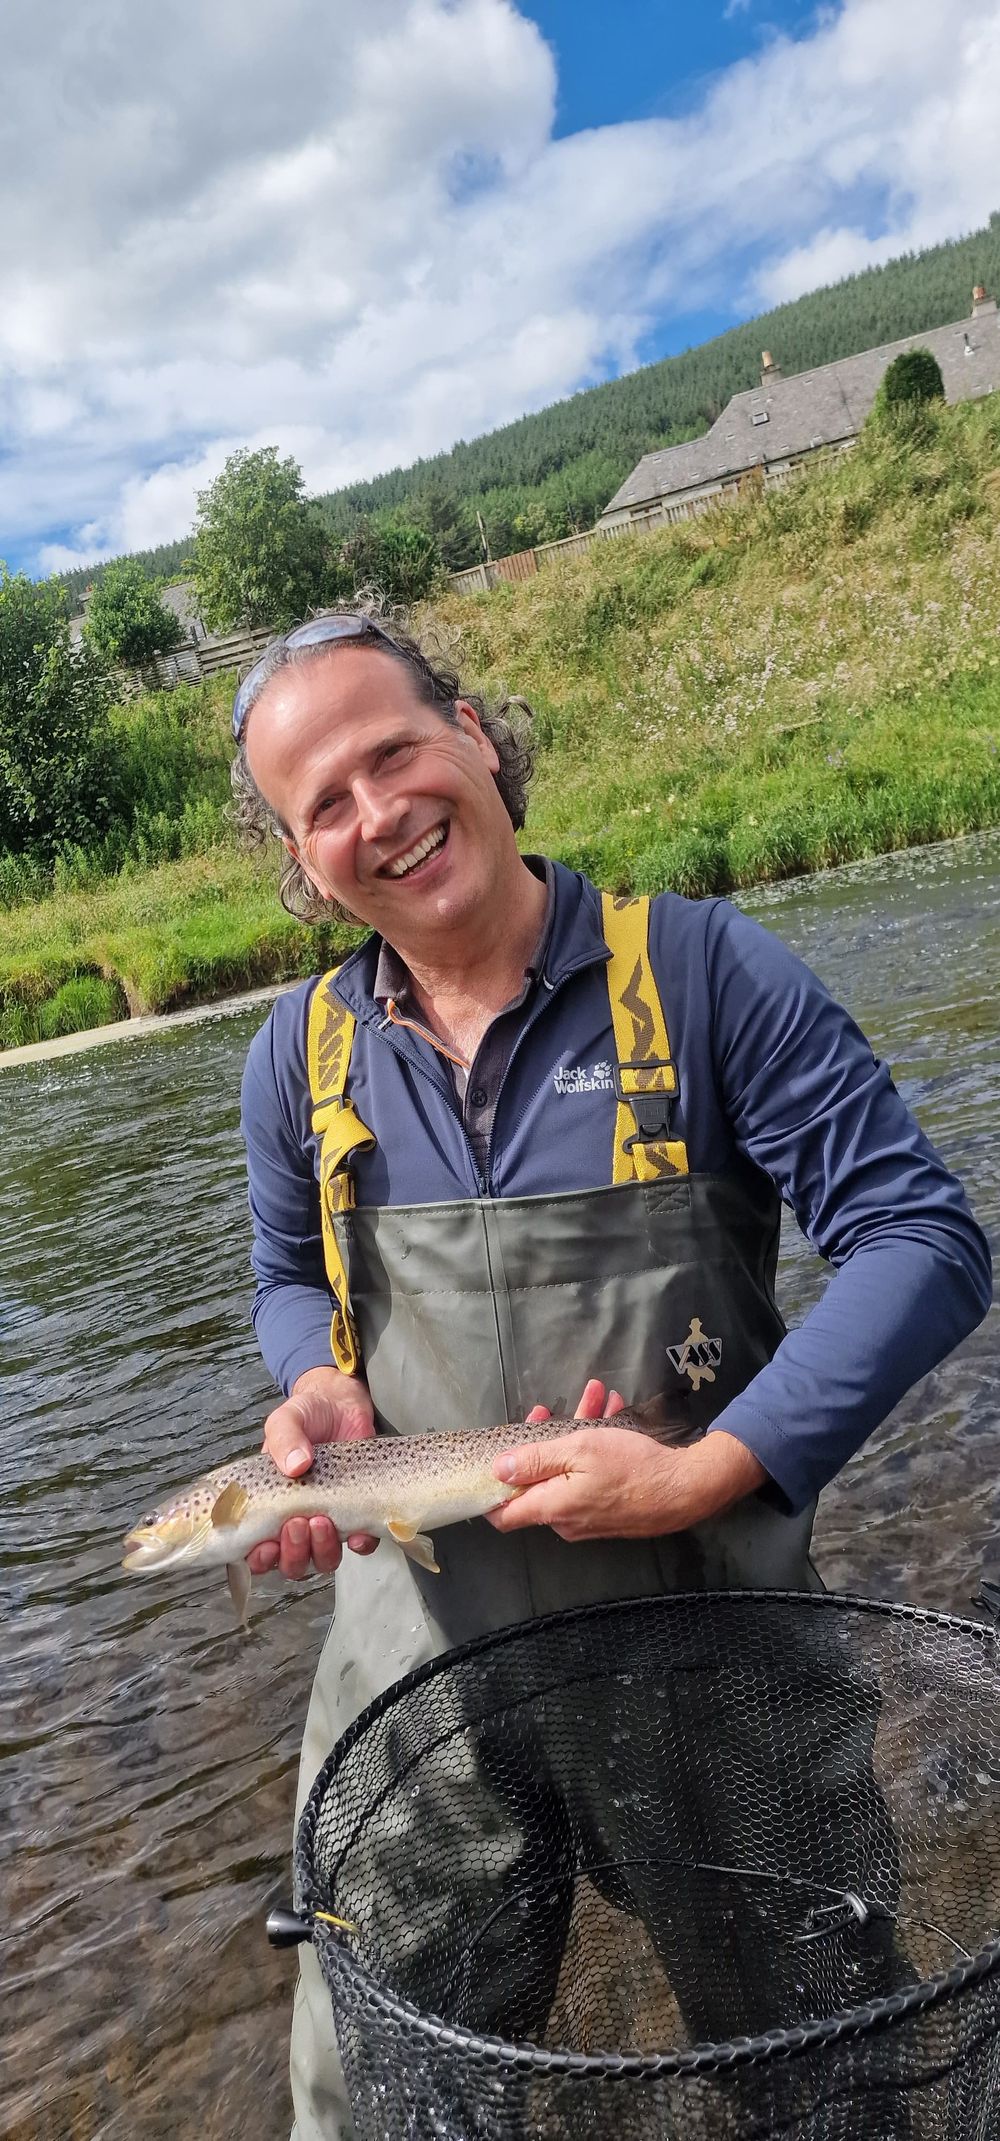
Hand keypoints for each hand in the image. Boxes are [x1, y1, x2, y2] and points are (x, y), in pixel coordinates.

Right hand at [247, 1365, 378, 1581]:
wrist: (343, 1404)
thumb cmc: (306, 1416)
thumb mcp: (286, 1420)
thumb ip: (284, 1439)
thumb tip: (296, 1465)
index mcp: (270, 1507)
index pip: (258, 1550)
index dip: (260, 1558)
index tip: (266, 1545)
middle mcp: (297, 1521)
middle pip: (291, 1563)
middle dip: (293, 1552)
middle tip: (298, 1523)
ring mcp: (329, 1520)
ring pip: (323, 1559)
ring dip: (321, 1550)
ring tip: (322, 1521)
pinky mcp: (358, 1514)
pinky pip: (361, 1544)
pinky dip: (360, 1544)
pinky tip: (358, 1532)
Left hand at [486, 1378, 765, 1542]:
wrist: (688, 1489)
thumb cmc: (631, 1467)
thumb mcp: (579, 1450)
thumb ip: (534, 1460)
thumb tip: (497, 1470)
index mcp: (551, 1508)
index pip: (503, 1515)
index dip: (489, 1489)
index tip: (491, 1459)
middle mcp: (566, 1519)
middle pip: (539, 1481)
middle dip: (542, 1439)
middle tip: (548, 1408)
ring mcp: (590, 1515)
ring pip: (569, 1471)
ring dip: (576, 1432)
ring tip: (594, 1396)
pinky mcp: (610, 1508)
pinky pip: (591, 1476)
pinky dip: (597, 1446)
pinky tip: (614, 1411)